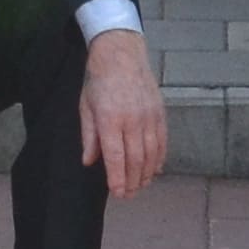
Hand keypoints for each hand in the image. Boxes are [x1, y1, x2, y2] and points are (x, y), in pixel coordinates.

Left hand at [79, 27, 167, 199]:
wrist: (121, 53)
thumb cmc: (99, 80)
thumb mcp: (86, 106)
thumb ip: (89, 136)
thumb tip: (89, 162)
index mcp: (110, 119)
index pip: (116, 156)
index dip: (118, 178)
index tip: (118, 193)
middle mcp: (132, 119)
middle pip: (135, 159)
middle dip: (132, 181)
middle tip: (128, 195)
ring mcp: (149, 116)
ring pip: (151, 153)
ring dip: (146, 173)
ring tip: (140, 186)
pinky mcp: (160, 112)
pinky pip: (162, 141)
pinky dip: (159, 158)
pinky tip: (154, 169)